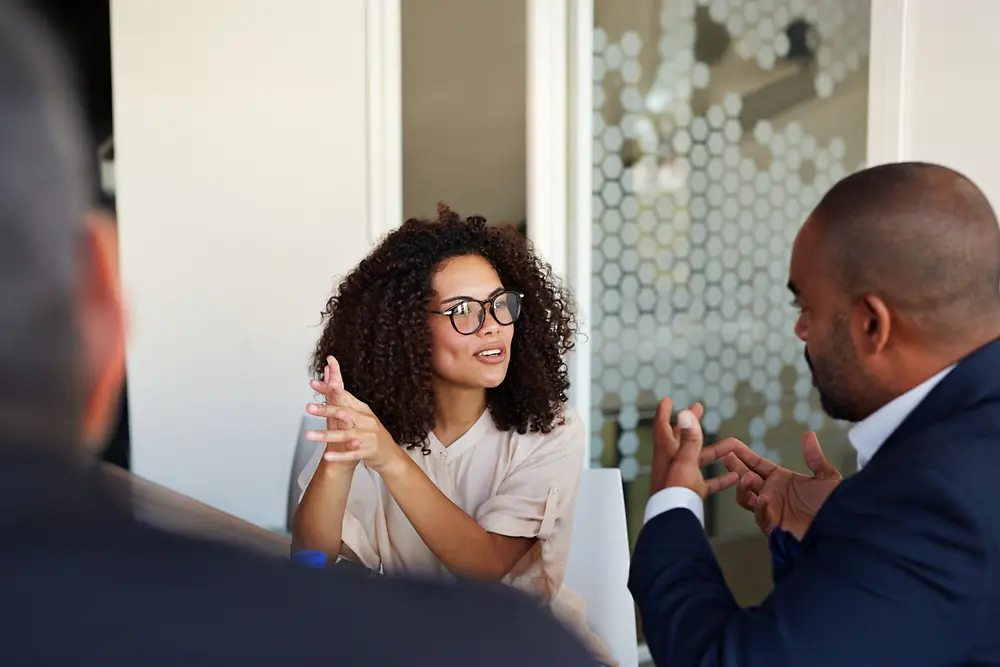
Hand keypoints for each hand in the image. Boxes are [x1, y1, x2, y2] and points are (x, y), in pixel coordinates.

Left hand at [306, 355, 404, 476]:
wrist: (390, 454)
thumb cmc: (372, 433)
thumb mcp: (362, 415)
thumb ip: (346, 400)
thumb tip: (332, 380)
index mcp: (363, 410)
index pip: (344, 396)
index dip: (329, 389)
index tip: (314, 383)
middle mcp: (366, 421)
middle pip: (344, 413)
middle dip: (326, 410)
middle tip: (309, 408)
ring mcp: (367, 437)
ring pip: (346, 435)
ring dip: (326, 435)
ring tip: (309, 435)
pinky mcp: (368, 452)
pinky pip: (352, 454)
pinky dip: (339, 456)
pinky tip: (327, 456)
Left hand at [650, 398, 739, 498]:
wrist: (674, 519)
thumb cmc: (676, 489)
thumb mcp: (685, 460)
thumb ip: (689, 438)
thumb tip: (685, 412)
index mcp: (666, 451)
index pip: (662, 426)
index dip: (664, 412)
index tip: (667, 400)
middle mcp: (672, 461)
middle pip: (681, 437)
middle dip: (690, 422)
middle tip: (698, 407)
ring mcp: (682, 476)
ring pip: (699, 458)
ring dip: (714, 451)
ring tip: (731, 443)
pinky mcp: (691, 490)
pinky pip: (708, 481)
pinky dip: (721, 477)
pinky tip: (735, 475)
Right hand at [702, 432, 841, 539]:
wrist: (842, 530)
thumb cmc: (834, 505)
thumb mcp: (827, 477)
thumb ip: (815, 458)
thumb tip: (808, 434)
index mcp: (780, 479)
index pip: (756, 464)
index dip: (743, 454)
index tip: (730, 444)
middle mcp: (771, 493)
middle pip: (744, 477)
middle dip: (734, 466)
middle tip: (726, 455)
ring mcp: (770, 509)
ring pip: (745, 497)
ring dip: (743, 487)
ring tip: (747, 477)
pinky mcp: (774, 526)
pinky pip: (760, 516)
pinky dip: (760, 507)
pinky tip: (764, 499)